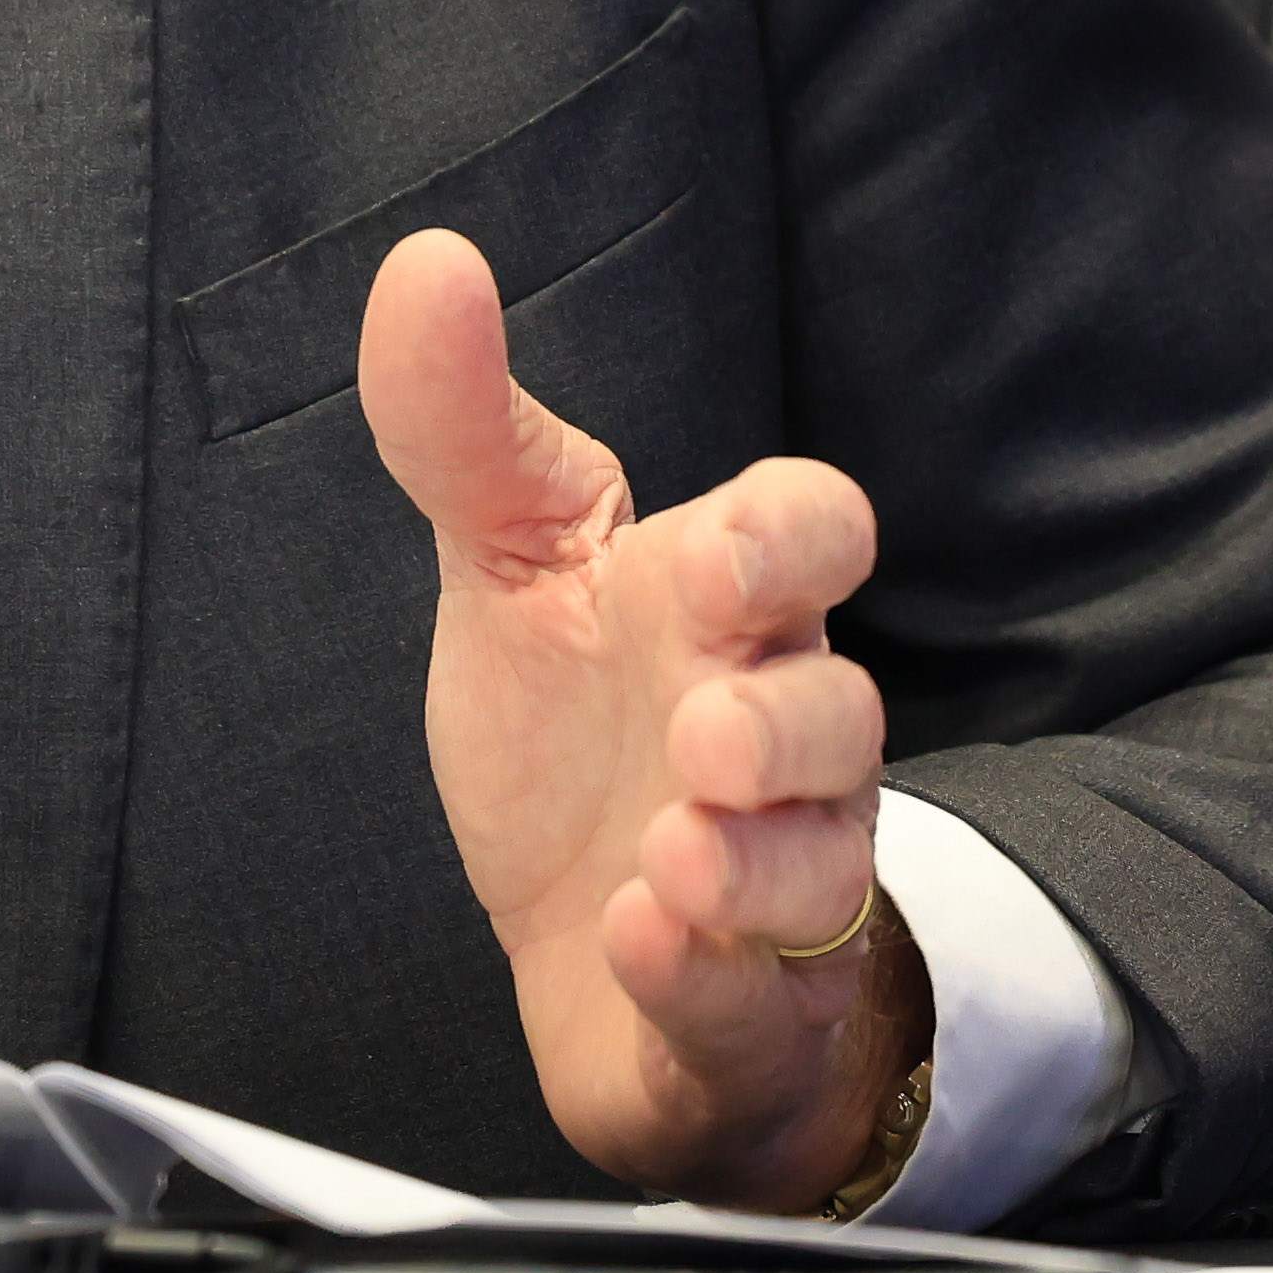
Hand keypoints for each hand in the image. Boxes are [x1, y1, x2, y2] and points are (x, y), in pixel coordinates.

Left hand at [357, 224, 917, 1210]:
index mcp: (725, 616)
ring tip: (670, 850)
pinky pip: (753, 1002)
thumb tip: (426, 261)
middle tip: (700, 729)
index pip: (811, 536)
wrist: (584, 955)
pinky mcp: (748, 1012)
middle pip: (845, 712)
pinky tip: (640, 938)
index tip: (723, 555)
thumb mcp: (508, 569)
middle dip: (786, 721)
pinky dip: (702, 973)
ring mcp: (782, 886)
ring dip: (752, 860)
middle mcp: (779, 746)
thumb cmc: (570, 740)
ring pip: (821, 867)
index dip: (791, 536)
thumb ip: (464, 428)